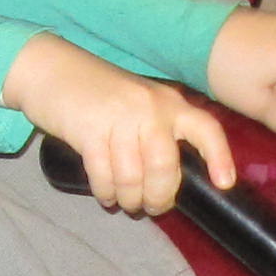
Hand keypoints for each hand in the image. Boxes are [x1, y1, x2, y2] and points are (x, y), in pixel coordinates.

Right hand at [4, 33, 228, 215]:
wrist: (52, 69)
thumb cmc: (99, 94)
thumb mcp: (139, 104)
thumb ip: (158, 134)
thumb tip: (167, 182)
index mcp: (170, 102)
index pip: (205, 128)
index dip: (219, 157)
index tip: (223, 184)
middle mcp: (150, 108)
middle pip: (165, 168)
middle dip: (159, 197)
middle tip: (150, 206)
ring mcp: (120, 117)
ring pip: (133, 178)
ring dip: (129, 199)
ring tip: (124, 202)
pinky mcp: (90, 130)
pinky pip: (104, 176)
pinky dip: (106, 192)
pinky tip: (105, 195)